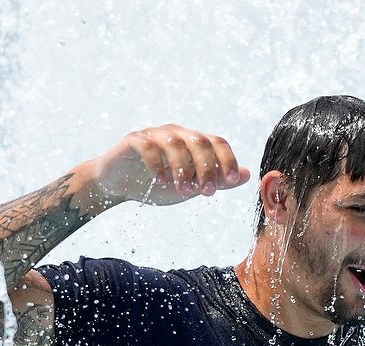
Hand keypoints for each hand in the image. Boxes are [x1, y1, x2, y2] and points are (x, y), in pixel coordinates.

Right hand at [86, 124, 250, 205]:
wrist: (120, 185)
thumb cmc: (159, 184)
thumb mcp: (192, 186)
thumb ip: (217, 181)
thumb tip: (245, 175)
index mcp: (193, 143)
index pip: (217, 142)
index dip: (226, 159)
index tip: (229, 181)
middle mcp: (176, 134)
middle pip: (199, 141)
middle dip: (207, 168)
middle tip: (207, 192)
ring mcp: (154, 135)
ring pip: (175, 143)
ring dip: (183, 168)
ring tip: (184, 191)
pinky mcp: (133, 141)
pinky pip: (147, 146)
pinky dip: (156, 164)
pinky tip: (160, 182)